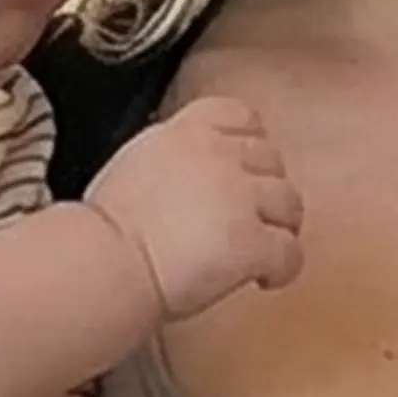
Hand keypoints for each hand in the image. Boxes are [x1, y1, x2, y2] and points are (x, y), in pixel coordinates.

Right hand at [87, 94, 304, 318]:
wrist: (106, 263)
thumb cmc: (106, 231)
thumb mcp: (137, 165)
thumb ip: (173, 160)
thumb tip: (188, 180)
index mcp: (187, 130)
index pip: (242, 116)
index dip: (251, 146)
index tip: (244, 173)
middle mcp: (219, 154)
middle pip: (272, 161)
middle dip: (267, 191)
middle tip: (253, 222)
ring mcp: (240, 196)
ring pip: (290, 204)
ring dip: (280, 228)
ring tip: (261, 253)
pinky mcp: (253, 241)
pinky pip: (291, 252)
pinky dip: (283, 269)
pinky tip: (263, 280)